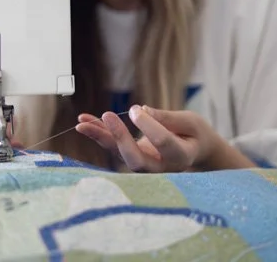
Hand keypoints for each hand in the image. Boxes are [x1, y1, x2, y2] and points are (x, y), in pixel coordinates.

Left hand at [76, 105, 254, 171]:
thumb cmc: (195, 133)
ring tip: (81, 123)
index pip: (163, 143)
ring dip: (99, 136)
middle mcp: (160, 166)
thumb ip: (168, 118)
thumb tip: (141, 110)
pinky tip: (83, 120)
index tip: (136, 109)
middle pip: (135, 159)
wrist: (195, 150)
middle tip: (108, 115)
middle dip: (119, 138)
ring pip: (119, 153)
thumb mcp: (190, 121)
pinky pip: (113, 145)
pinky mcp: (132, 156)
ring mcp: (144, 164)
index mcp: (180, 156)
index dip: (148, 126)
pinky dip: (98, 132)